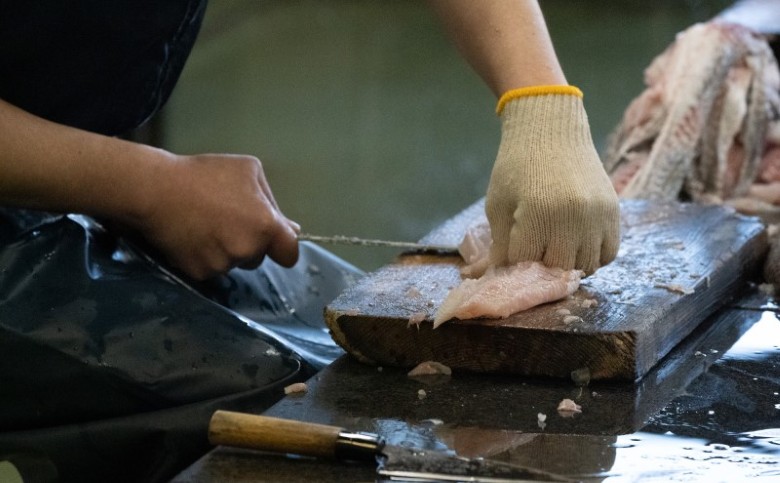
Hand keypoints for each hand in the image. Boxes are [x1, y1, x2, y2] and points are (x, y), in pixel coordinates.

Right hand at [131, 153, 298, 279]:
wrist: (156, 191)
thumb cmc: (205, 175)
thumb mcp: (249, 171)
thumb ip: (271, 201)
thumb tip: (291, 228)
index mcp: (266, 227)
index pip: (289, 254)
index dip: (283, 248)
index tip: (273, 242)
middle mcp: (248, 251)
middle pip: (258, 257)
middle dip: (249, 243)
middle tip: (228, 220)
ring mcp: (223, 265)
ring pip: (234, 263)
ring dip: (228, 251)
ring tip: (207, 226)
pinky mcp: (199, 274)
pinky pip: (211, 269)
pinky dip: (205, 257)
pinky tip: (193, 236)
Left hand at [486, 89, 619, 274]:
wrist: (551, 129)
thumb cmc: (516, 166)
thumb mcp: (497, 205)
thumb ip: (498, 245)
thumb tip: (485, 277)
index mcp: (538, 215)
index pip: (525, 264)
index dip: (513, 266)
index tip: (510, 257)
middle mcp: (573, 219)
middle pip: (558, 271)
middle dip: (540, 271)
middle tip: (531, 258)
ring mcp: (597, 218)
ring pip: (585, 268)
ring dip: (567, 269)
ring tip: (552, 253)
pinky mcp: (613, 214)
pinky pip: (608, 254)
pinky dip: (592, 259)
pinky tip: (575, 249)